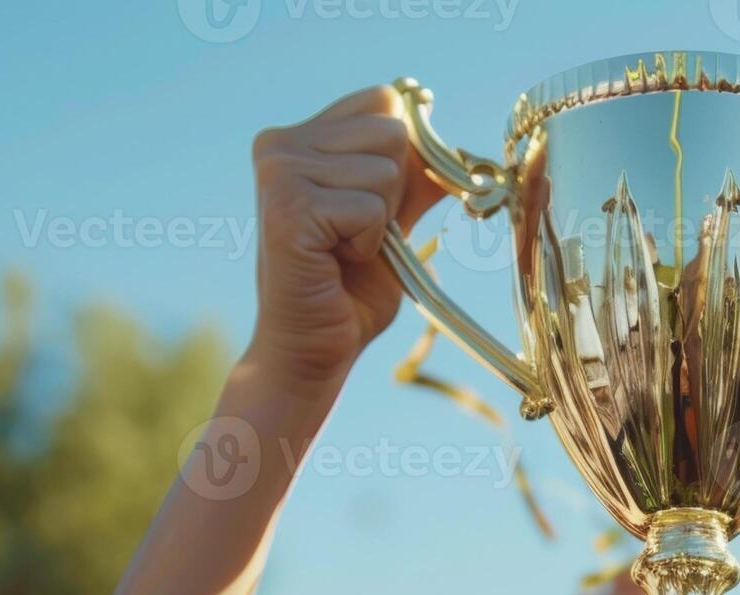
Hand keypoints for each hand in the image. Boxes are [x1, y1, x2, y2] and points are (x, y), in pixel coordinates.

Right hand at [249, 85, 446, 388]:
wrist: (313, 349)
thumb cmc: (349, 289)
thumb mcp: (393, 219)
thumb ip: (416, 177)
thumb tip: (461, 150)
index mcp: (300, 136)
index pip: (384, 100)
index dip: (404, 154)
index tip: (381, 203)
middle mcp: (280, 143)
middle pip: (392, 130)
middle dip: (394, 191)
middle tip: (357, 234)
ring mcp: (279, 171)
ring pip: (386, 170)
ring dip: (381, 221)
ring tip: (344, 250)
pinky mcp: (288, 206)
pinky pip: (371, 207)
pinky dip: (370, 242)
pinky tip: (336, 262)